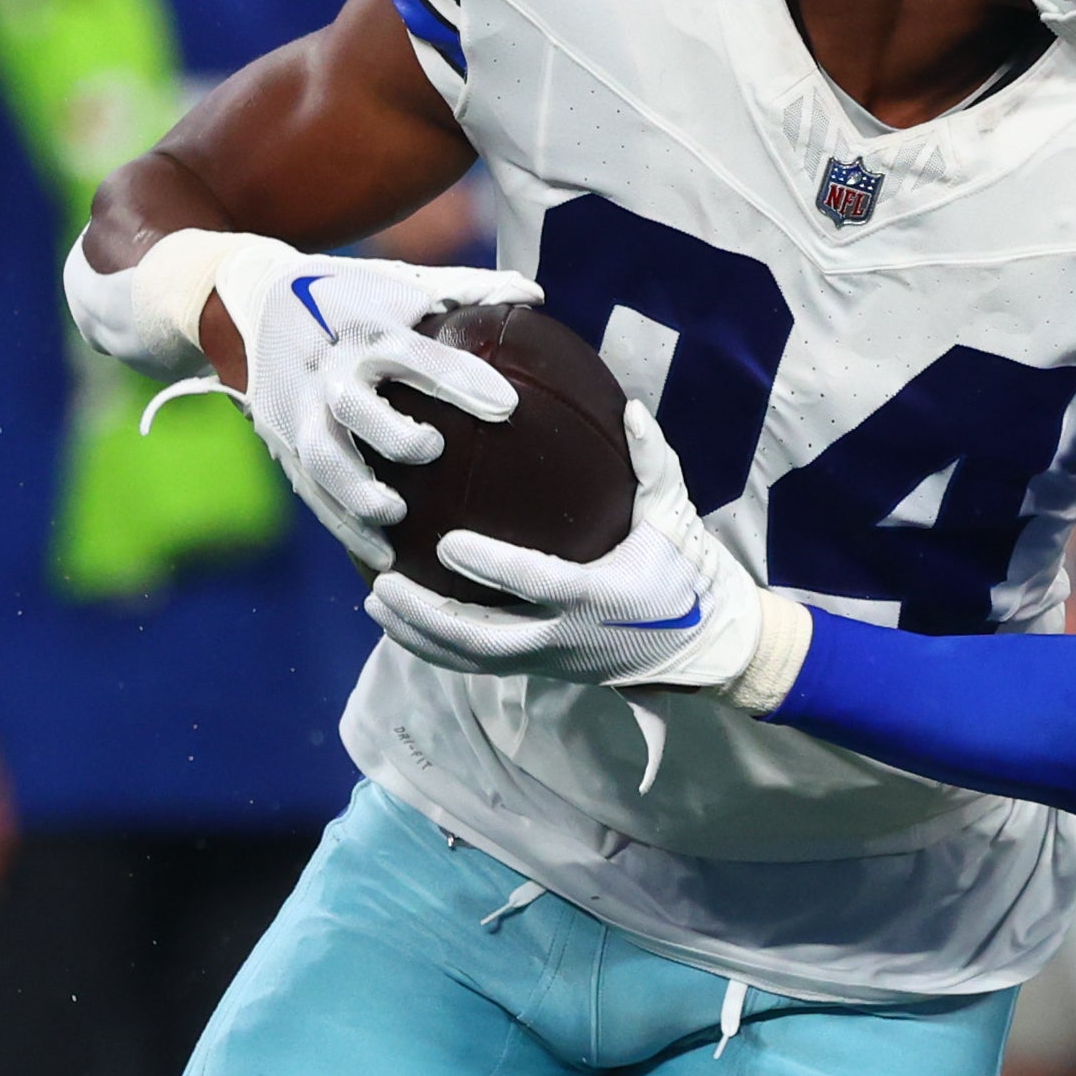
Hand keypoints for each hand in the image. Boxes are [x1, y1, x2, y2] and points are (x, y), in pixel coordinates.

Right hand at [219, 246, 541, 569]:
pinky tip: (384, 556)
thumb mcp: (402, 284)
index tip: (507, 404)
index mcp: (366, 331)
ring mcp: (298, 412)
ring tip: (397, 517)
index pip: (414, 355)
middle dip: (390, 433)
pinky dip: (344, 526)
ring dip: (357, 493)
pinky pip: (312, 493)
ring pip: (322, 460)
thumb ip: (467, 289)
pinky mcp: (281, 445)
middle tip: (432, 450)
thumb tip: (535, 293)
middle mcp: (328, 373)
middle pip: (353, 408)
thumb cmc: (350, 295)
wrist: (250, 300)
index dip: (457, 378)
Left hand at [365, 402, 804, 701]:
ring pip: (470, 659)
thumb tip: (630, 407)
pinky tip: (399, 624)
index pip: (534, 584)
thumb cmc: (688, 572)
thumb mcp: (675, 514)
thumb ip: (653, 461)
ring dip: (418, 636)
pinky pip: (477, 665)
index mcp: (598, 596)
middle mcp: (566, 636)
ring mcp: (550, 659)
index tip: (444, 543)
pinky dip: (434, 649)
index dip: (488, 567)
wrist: (700, 645)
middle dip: (427, 616)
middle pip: (482, 637)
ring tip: (375, 601)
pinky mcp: (540, 668)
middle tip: (383, 582)